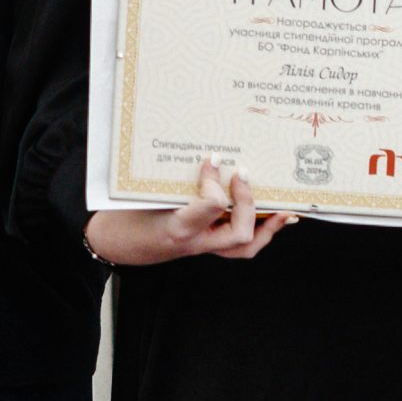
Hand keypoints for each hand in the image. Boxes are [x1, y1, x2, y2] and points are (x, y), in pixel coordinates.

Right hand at [84, 155, 294, 264]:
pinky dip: (260, 232)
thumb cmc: (127, 216)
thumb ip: (175, 176)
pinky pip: (239, 246)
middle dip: (248, 202)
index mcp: (177, 227)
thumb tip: (208, 153)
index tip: (212, 157)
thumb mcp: (143, 193)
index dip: (216, 181)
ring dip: (268, 227)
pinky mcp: (205, 244)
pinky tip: (274, 217)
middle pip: (238, 232)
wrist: (116, 244)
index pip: (212, 206)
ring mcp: (202, 247)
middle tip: (242, 174)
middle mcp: (195, 242)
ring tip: (285, 210)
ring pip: (244, 246)